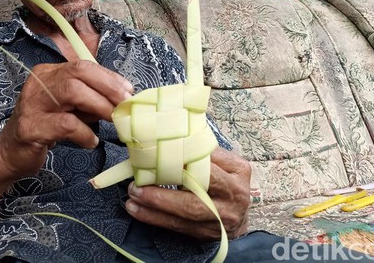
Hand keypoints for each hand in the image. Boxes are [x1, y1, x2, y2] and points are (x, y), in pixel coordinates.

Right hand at [0, 60, 132, 181]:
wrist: (11, 153)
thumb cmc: (44, 127)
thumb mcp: (68, 107)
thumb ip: (89, 99)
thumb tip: (121, 97)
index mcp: (47, 73)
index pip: (82, 65)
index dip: (108, 77)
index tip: (128, 90)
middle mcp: (38, 83)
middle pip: (78, 73)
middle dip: (107, 88)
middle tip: (125, 105)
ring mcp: (32, 104)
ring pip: (72, 93)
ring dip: (98, 107)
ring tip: (111, 121)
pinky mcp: (31, 127)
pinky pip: (66, 125)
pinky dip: (84, 133)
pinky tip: (91, 141)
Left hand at [124, 147, 250, 240]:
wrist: (241, 213)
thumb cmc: (228, 179)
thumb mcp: (226, 161)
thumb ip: (205, 152)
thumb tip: (172, 139)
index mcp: (237, 174)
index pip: (207, 169)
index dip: (180, 166)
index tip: (156, 160)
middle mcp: (232, 199)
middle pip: (193, 200)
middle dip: (161, 196)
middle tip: (136, 186)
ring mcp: (220, 220)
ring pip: (183, 217)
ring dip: (154, 209)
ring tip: (132, 199)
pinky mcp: (207, 233)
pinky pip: (178, 228)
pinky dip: (156, 219)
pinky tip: (138, 211)